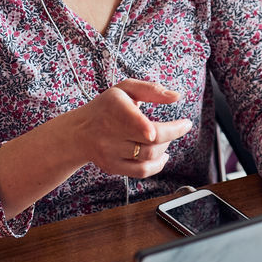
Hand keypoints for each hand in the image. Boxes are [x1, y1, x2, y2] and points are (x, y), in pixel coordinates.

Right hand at [74, 79, 190, 176]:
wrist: (79, 132)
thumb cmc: (107, 107)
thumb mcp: (125, 89)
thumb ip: (151, 90)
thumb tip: (176, 96)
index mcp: (114, 108)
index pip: (131, 120)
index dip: (144, 127)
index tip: (156, 131)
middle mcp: (110, 132)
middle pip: (149, 141)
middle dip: (173, 133)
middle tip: (182, 126)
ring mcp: (110, 152)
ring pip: (148, 156)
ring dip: (166, 147)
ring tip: (167, 137)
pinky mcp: (113, 167)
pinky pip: (142, 171)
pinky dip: (158, 165)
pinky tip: (163, 155)